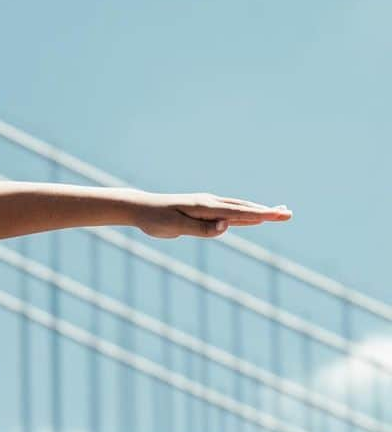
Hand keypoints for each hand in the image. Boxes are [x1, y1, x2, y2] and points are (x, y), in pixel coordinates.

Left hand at [133, 191, 291, 239]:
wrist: (142, 208)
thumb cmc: (156, 219)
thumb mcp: (175, 227)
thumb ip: (200, 228)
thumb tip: (225, 227)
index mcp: (205, 207)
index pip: (237, 213)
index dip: (259, 215)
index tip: (278, 215)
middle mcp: (210, 203)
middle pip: (243, 208)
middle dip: (267, 212)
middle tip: (289, 214)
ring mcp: (207, 206)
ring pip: (238, 209)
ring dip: (259, 211)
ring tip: (279, 212)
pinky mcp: (203, 211)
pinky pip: (228, 213)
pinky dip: (244, 214)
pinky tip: (253, 217)